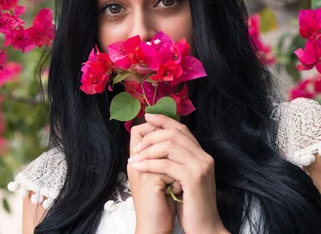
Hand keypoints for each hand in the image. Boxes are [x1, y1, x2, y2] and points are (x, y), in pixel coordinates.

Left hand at [129, 114, 227, 233]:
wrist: (203, 227)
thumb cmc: (189, 204)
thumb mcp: (180, 176)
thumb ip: (172, 159)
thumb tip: (151, 142)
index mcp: (201, 154)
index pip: (181, 128)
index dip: (163, 120)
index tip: (147, 117)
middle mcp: (204, 157)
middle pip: (173, 133)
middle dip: (150, 137)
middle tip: (136, 148)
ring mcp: (201, 166)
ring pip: (169, 145)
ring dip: (147, 150)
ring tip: (134, 160)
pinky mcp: (194, 178)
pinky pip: (166, 164)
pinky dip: (149, 164)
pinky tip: (138, 168)